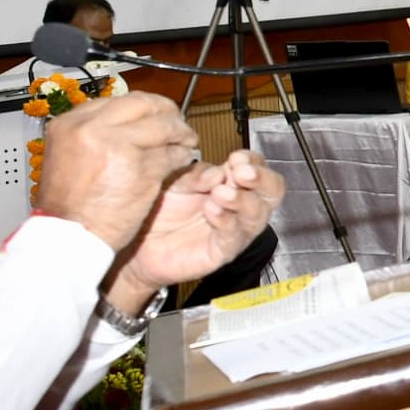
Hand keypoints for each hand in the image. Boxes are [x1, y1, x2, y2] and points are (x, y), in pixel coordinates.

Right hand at [36, 90, 204, 252]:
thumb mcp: (68, 157)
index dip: (144, 106)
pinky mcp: (141, 168)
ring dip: (181, 133)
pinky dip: (182, 156)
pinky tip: (183, 161)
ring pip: (163, 127)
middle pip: (143, 105)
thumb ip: (93, 136)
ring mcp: (117, 146)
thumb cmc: (69, 206)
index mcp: (71, 123)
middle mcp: (92, 128)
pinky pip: (172, 154)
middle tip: (178, 122)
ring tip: (187, 141)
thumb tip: (125, 123)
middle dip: (167, 112)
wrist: (69, 236)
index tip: (155, 113)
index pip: (119, 101)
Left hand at [113, 149, 283, 309]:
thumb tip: (219, 173)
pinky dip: (226, 221)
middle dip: (262, 179)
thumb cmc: (159, 211)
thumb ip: (196, 175)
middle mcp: (238, 207)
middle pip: (272, 192)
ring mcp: (234, 230)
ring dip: (243, 200)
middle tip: (241, 173)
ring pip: (258, 215)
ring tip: (220, 192)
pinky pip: (234, 238)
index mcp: (229, 184)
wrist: (138, 242)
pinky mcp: (222, 252)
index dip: (253, 161)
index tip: (236, 158)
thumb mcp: (175, 181)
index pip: (257, 169)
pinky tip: (211, 211)